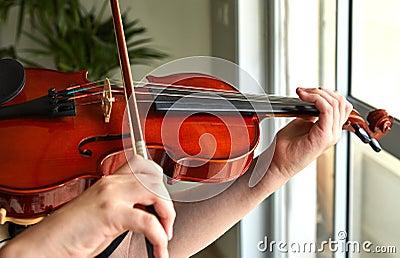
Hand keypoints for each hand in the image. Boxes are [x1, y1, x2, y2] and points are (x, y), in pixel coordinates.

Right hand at [0, 155, 174, 257]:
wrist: (44, 245)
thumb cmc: (71, 233)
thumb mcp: (104, 213)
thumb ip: (125, 206)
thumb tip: (150, 211)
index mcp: (109, 181)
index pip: (144, 165)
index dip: (159, 180)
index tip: (163, 202)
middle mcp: (111, 183)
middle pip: (155, 177)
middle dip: (166, 201)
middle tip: (166, 223)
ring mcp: (110, 195)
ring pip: (155, 192)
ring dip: (167, 215)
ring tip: (164, 235)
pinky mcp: (110, 213)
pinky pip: (148, 221)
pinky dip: (159, 237)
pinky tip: (158, 247)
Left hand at [268, 87, 352, 178]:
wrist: (278, 163)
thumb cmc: (286, 148)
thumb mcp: (300, 124)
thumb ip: (310, 114)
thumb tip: (312, 102)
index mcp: (329, 130)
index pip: (340, 106)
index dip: (326, 94)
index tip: (308, 91)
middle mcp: (333, 133)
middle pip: (341, 102)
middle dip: (323, 91)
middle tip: (305, 90)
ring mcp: (330, 135)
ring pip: (336, 104)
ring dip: (318, 93)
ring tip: (303, 93)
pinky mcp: (323, 136)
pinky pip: (327, 110)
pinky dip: (316, 99)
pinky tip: (304, 97)